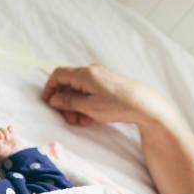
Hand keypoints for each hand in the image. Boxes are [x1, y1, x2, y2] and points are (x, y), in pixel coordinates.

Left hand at [0, 126, 23, 161]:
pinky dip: (10, 129)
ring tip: (8, 139)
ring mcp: (3, 137)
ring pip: (1, 129)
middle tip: (3, 138)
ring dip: (5, 132)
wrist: (16, 155)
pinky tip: (11, 131)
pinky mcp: (10, 136)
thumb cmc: (5, 154)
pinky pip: (9, 129)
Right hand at [41, 65, 163, 126]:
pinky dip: (85, 104)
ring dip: (75, 106)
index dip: (49, 88)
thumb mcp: (88, 107)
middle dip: (64, 102)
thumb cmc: (118, 105)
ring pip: (78, 90)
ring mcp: (100, 78)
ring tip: (81, 120)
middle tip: (68, 118)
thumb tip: (54, 99)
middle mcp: (91, 72)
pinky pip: (89, 92)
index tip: (47, 102)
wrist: (146, 105)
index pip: (58, 75)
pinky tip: (90, 117)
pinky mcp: (107, 85)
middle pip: (68, 84)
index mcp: (84, 74)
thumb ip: (68, 102)